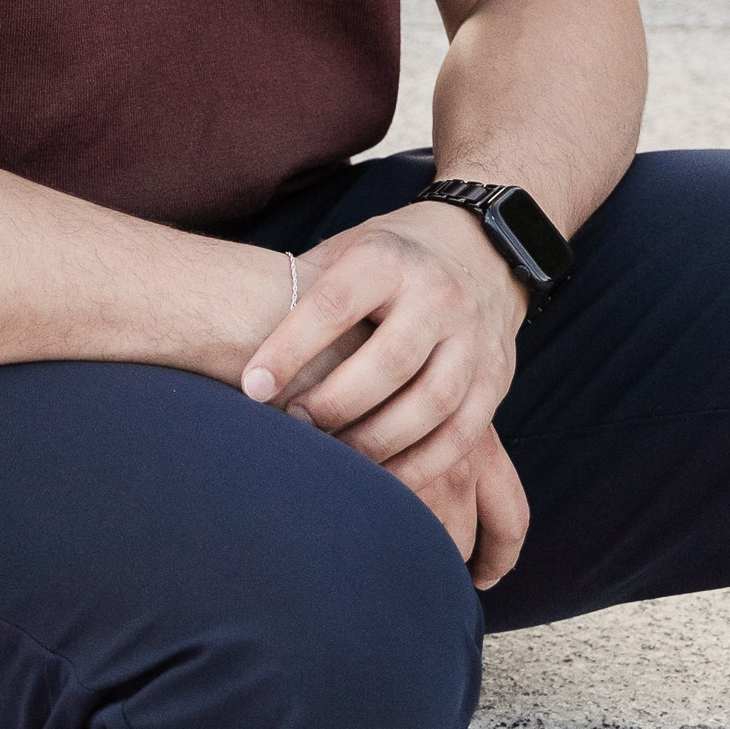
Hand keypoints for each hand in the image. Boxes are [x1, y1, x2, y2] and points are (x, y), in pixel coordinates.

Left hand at [240, 204, 527, 571]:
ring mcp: (472, 338)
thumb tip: (232, 332)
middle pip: (387, 362)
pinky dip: (423, 465)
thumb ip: (302, 287)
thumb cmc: (388, 257)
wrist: (481, 247)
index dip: (290, 348)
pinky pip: (462, 433)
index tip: (251, 387)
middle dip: (335, 403)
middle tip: (293, 428)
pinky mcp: (497, 378)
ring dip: (378, 442)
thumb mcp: (345, 249)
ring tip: (336, 462)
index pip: (335, 305)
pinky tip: (384, 481)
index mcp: (387, 258)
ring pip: (430, 404)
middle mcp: (436, 295)